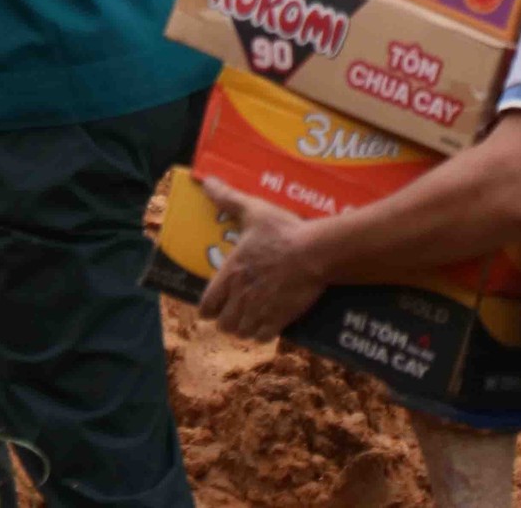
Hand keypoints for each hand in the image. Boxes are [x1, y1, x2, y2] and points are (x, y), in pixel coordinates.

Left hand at [196, 176, 330, 341]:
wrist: (315, 252)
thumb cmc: (282, 231)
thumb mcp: (253, 210)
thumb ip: (227, 199)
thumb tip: (205, 181)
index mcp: (231, 274)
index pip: (206, 306)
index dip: (207, 307)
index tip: (212, 304)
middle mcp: (241, 296)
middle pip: (224, 324)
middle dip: (226, 319)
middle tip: (233, 311)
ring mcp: (261, 310)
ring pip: (241, 333)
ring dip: (243, 327)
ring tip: (249, 318)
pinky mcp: (281, 318)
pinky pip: (263, 338)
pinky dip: (262, 334)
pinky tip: (267, 323)